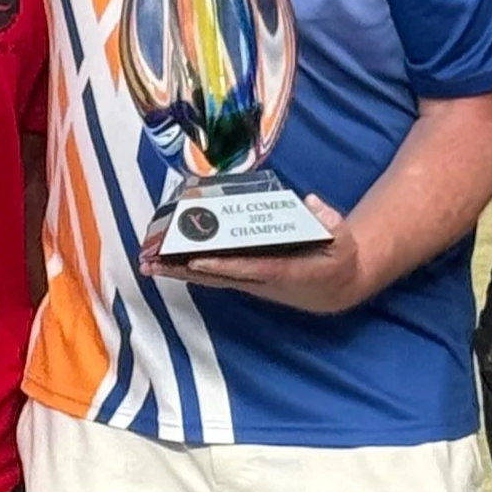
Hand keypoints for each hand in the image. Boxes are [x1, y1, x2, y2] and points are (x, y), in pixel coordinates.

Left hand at [145, 198, 362, 314]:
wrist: (337, 289)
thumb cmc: (339, 260)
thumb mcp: (343, 241)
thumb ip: (330, 222)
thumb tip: (312, 202)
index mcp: (286, 272)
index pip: (249, 268)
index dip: (223, 266)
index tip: (196, 261)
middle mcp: (262, 281)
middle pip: (218, 276)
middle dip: (184, 270)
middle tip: (152, 263)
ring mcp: (252, 281)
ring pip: (211, 278)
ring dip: (179, 271)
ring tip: (148, 263)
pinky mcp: (247, 278)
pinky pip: (214, 274)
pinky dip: (190, 268)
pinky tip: (167, 262)